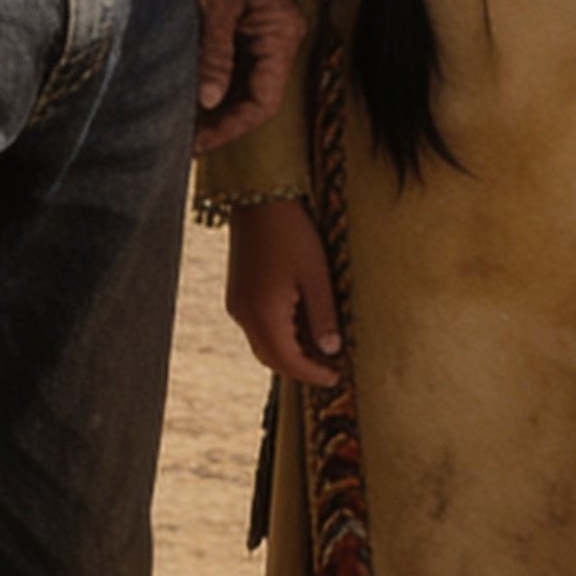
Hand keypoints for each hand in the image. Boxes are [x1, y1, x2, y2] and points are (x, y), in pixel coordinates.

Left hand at [194, 0, 305, 152]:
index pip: (262, 102)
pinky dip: (216, 81)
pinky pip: (238, 64)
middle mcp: (280, 38)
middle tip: (184, 140)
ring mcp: (267, 31)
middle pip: (255, 97)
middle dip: (222, 121)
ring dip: (217, 104)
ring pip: (245, 83)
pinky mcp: (251, 23)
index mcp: (281, 35)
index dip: (231, 128)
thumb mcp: (214, 1)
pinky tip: (190, 91)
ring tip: (183, 122)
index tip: (198, 144)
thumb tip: (208, 102)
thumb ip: (214, 53)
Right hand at [225, 197, 344, 384]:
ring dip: (289, 353)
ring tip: (320, 348)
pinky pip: (257, 327)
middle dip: (300, 368)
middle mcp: (244, 314)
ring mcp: (237, 303)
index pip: (289, 362)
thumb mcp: (316, 274)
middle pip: (272, 358)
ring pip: (263, 344)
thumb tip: (332, 351)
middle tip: (330, 368)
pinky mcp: (237, 292)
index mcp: (263, 314)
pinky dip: (278, 335)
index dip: (314, 374)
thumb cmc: (291, 232)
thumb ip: (323, 316)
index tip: (337, 378)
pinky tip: (300, 323)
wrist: (258, 196)